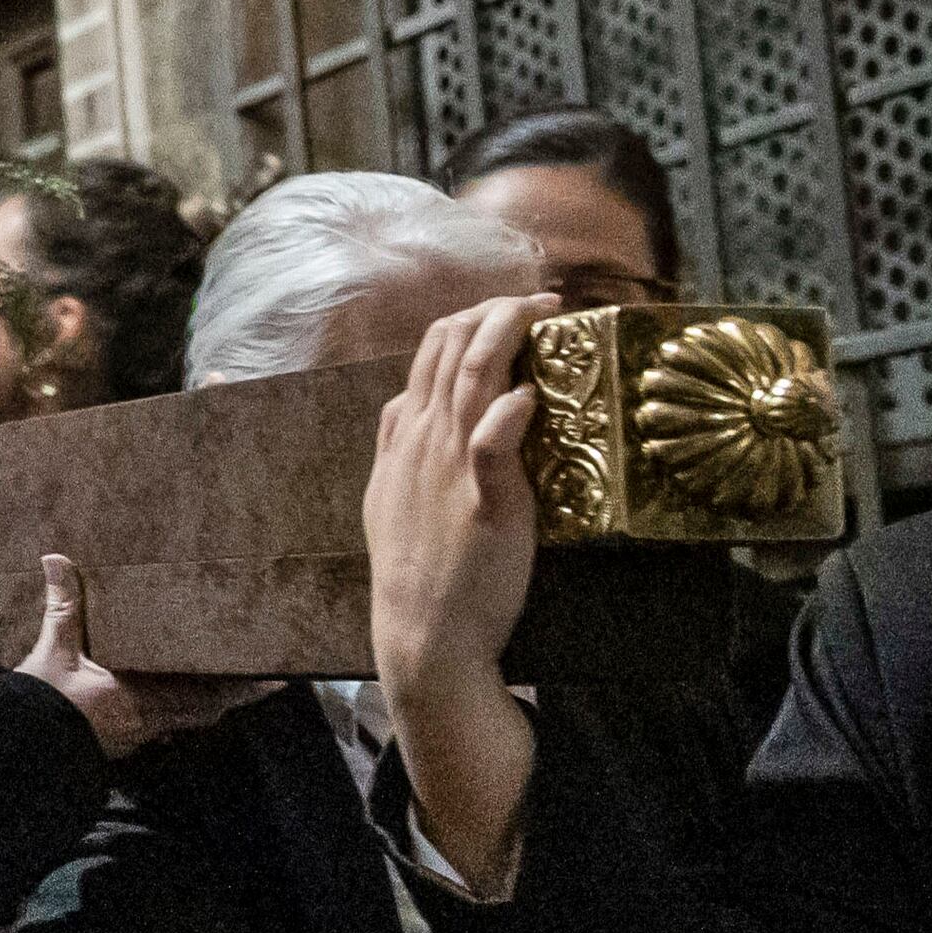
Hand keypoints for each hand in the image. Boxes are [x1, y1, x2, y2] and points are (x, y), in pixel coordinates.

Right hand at [13, 551, 270, 761]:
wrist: (22, 754)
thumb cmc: (43, 703)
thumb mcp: (54, 652)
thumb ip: (63, 608)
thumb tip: (55, 559)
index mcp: (144, 697)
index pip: (208, 695)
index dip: (244, 689)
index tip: (277, 680)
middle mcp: (150, 720)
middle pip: (206, 710)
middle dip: (233, 695)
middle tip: (258, 679)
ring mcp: (137, 735)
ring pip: (186, 721)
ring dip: (207, 705)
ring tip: (224, 686)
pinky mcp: (121, 743)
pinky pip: (162, 728)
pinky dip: (176, 715)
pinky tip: (169, 704)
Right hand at [369, 294, 550, 692]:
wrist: (422, 630)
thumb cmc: (415, 571)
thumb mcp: (387, 497)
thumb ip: (397, 448)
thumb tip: (403, 407)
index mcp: (403, 436)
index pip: (428, 353)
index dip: (469, 319)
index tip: (510, 310)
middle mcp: (423, 440)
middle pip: (449, 348)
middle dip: (496, 311)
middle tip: (541, 302)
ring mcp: (449, 467)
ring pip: (470, 377)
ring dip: (507, 335)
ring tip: (544, 312)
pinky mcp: (484, 499)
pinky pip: (491, 442)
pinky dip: (508, 412)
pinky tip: (529, 393)